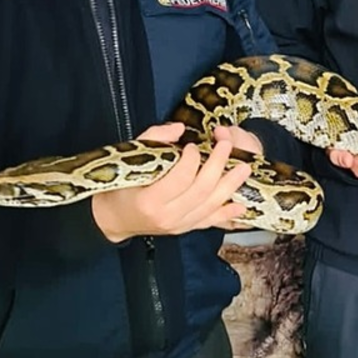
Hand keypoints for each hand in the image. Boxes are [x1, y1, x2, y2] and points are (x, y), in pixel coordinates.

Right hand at [91, 123, 253, 242]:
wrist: (113, 218)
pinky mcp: (185, 229)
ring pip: (211, 205)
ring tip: (244, 168)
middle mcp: (167, 216)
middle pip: (201, 190)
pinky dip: (227, 214)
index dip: (191, 160)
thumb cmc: (119, 186)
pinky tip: (241, 204)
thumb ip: (154, 139)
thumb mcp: (130, 158)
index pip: (180, 178)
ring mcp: (178, 225)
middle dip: (217, 165)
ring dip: (230, 186)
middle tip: (226, 146)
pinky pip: (210, 221)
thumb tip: (179, 128)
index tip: (192, 146)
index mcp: (149, 199)